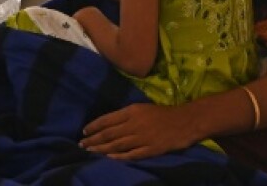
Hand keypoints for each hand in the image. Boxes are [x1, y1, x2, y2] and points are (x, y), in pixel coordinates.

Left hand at [80, 103, 198, 159]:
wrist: (185, 121)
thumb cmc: (163, 113)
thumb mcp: (143, 108)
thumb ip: (127, 115)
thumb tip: (108, 124)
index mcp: (132, 111)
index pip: (108, 119)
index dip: (94, 126)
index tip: (84, 131)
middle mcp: (135, 124)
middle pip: (109, 133)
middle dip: (93, 139)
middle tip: (81, 145)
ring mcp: (142, 138)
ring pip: (117, 145)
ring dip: (101, 149)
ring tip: (90, 152)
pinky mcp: (150, 149)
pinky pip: (131, 154)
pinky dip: (119, 157)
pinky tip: (109, 158)